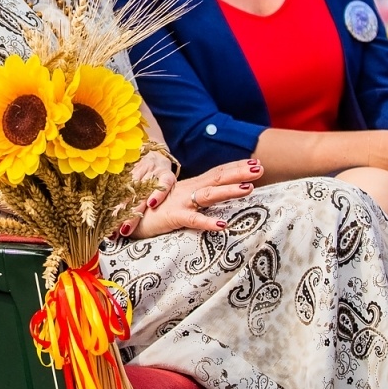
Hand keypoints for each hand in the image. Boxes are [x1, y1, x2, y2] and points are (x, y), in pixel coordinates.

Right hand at [121, 159, 261, 239]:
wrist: (126, 219)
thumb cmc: (152, 212)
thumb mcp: (178, 202)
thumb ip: (194, 198)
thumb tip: (213, 198)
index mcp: (190, 186)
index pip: (217, 172)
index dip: (236, 167)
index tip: (255, 162)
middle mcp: (187, 190)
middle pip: (217, 177)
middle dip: (240, 172)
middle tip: (261, 168)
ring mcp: (180, 202)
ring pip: (208, 195)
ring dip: (229, 190)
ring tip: (249, 188)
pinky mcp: (172, 217)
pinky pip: (192, 220)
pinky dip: (208, 222)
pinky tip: (223, 225)